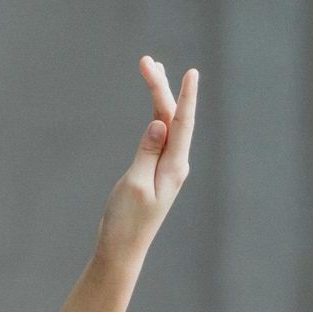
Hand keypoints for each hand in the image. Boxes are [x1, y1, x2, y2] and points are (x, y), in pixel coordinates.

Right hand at [96, 55, 197, 265]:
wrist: (121, 250)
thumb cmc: (126, 222)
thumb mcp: (134, 185)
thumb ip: (147, 152)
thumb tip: (159, 123)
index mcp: (174, 168)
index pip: (182, 124)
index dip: (186, 96)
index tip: (191, 72)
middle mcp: (175, 165)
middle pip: (172, 117)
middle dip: (160, 87)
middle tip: (145, 61)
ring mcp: (167, 167)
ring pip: (166, 123)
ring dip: (158, 96)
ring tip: (149, 68)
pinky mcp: (156, 171)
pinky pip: (160, 135)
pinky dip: (156, 114)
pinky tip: (155, 103)